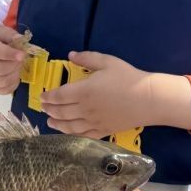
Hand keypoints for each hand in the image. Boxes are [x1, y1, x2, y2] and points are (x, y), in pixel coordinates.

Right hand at [0, 25, 26, 93]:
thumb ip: (10, 34)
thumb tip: (21, 40)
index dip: (10, 53)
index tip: (22, 54)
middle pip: (1, 69)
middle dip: (16, 63)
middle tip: (21, 57)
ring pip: (4, 81)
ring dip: (16, 73)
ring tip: (17, 64)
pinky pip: (5, 90)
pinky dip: (14, 83)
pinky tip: (14, 73)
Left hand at [40, 52, 154, 137]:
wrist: (147, 99)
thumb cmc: (127, 77)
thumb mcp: (107, 62)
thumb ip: (87, 58)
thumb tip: (70, 55)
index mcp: (84, 91)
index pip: (59, 96)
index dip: (49, 96)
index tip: (42, 96)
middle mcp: (85, 109)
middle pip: (62, 112)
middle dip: (50, 109)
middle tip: (43, 107)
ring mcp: (93, 122)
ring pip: (69, 126)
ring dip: (57, 124)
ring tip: (49, 121)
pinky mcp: (103, 131)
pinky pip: (83, 135)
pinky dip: (72, 134)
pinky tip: (68, 132)